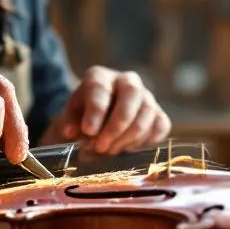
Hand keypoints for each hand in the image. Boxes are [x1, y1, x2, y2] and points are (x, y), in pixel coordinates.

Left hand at [43, 67, 170, 154]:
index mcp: (100, 77)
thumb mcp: (69, 120)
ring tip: (110, 151)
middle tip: (101, 147)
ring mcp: (146, 97)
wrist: (97, 127)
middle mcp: (127, 81)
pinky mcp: (159, 115)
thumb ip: (69, 124)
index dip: (96, 110)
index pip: (100, 88)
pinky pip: (160, 127)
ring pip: (147, 113)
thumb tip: (71, 132)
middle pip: (131, 94)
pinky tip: (127, 149)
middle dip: (117, 125)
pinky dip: (145, 141)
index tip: (89, 131)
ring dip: (128, 137)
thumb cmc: (81, 120)